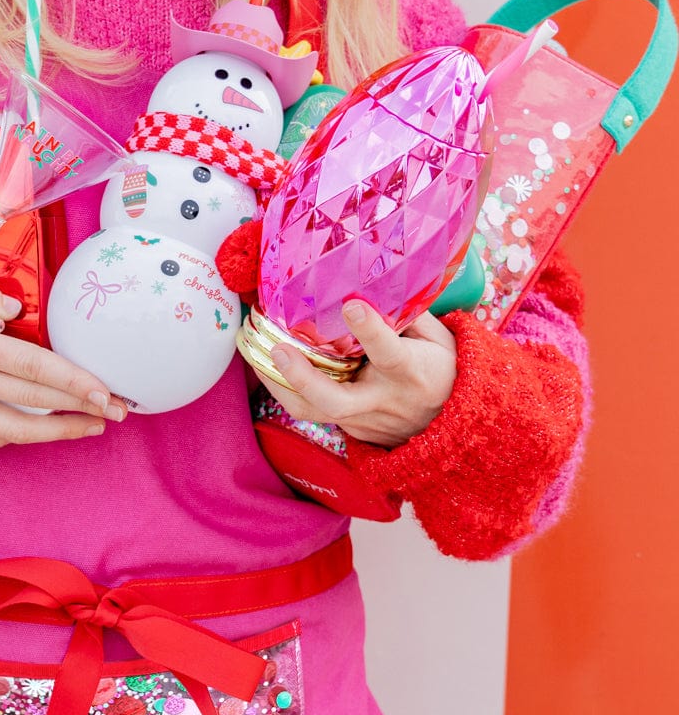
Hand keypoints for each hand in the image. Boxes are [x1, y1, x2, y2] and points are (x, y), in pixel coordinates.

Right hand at [0, 279, 128, 446]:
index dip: (74, 382)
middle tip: (117, 413)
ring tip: (91, 426)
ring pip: (19, 431)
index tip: (105, 391)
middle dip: (82, 410)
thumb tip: (13, 310)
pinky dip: (21, 433)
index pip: (35, 367)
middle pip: (36, 403)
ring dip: (60, 431)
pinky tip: (42, 427)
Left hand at [258, 300, 456, 447]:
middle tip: (278, 349)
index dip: (370, 330)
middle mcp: (385, 401)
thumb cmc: (446, 370)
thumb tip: (373, 283)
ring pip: (315, 412)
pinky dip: (289, 391)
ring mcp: (366, 421)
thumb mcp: (440, 338)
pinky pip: (315, 414)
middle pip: (337, 400)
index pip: (389, 353)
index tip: (351, 305)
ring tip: (257, 354)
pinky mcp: (352, 431)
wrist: (458, 425)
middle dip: (303, 377)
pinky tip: (269, 368)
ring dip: (280, 385)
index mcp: (414, 372)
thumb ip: (407, 314)